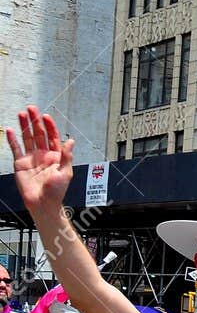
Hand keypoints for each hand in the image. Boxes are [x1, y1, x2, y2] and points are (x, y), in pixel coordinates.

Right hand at [7, 107, 75, 221]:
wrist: (43, 203)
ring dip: (24, 126)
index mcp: (56, 156)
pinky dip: (12, 139)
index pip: (53, 137)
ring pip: (27, 138)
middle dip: (35, 121)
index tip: (45, 116)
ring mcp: (31, 158)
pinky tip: (10, 129)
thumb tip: (71, 141)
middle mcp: (43, 154)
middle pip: (39, 134)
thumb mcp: (65, 172)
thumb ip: (66, 156)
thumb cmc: (57, 191)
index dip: (49, 126)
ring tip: (21, 114)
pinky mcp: (20, 163)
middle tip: (31, 108)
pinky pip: (16, 148)